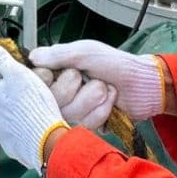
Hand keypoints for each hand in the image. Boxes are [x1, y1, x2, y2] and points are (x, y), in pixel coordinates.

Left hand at [0, 34, 67, 170]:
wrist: (46, 143)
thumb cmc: (32, 106)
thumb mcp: (17, 72)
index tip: (7, 63)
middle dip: (7, 86)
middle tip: (27, 81)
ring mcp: (0, 130)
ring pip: (5, 110)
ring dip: (15, 103)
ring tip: (35, 101)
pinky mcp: (12, 143)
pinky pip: (14, 127)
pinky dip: (22, 121)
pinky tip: (37, 118)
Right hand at [28, 40, 165, 128]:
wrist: (143, 84)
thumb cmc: (115, 63)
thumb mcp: (86, 51)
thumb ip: (59, 55)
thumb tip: (33, 58)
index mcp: (58, 71)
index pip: (36, 81)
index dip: (48, 81)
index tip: (59, 74)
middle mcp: (62, 92)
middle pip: (53, 100)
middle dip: (77, 88)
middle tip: (89, 78)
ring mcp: (74, 110)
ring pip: (70, 113)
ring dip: (93, 99)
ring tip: (105, 89)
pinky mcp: (87, 125)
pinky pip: (85, 125)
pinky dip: (101, 112)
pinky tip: (110, 104)